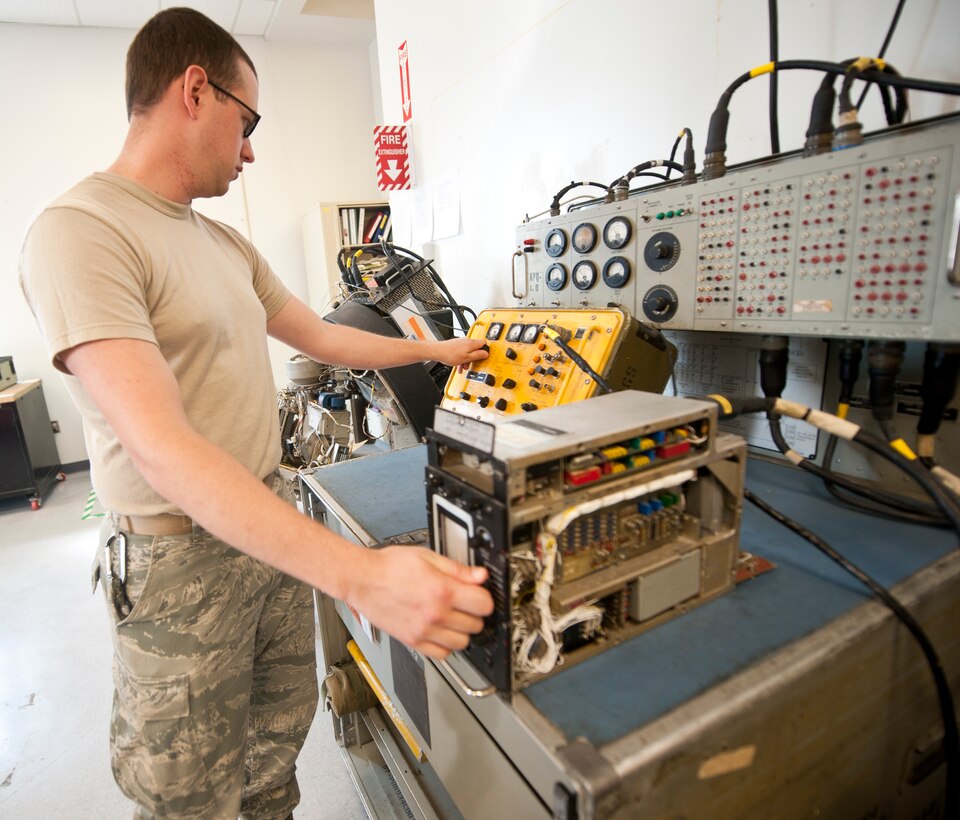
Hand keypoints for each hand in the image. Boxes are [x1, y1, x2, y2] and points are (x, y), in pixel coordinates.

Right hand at [347, 546, 493, 658]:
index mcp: (442, 591)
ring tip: (453, 618)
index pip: (484, 604)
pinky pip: (442, 654)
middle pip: (476, 625)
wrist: (362, 579)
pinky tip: (440, 631)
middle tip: (465, 604)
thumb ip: (457, 569)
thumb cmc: (389, 566)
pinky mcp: (412, 641)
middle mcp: (435, 614)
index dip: (484, 598)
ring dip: (462, 631)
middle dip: (474, 613)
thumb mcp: (427, 557)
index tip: (478, 594)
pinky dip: (445, 645)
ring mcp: (424, 631)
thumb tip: (480, 576)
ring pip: (462, 643)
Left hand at [432, 337, 487, 366]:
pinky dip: (461, 358)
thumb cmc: (450, 354)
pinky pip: (462, 352)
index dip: (485, 350)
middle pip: (475, 349)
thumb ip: (478, 355)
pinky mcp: (456, 345)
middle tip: (471, 364)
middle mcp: (467, 341)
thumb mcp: (467, 358)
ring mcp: (461, 342)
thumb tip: (486, 353)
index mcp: (471, 343)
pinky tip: (458, 365)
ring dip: (467, 360)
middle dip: (474, 358)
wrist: (438, 352)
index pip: (484, 343)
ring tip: (462, 366)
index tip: (484, 356)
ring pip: (468, 352)